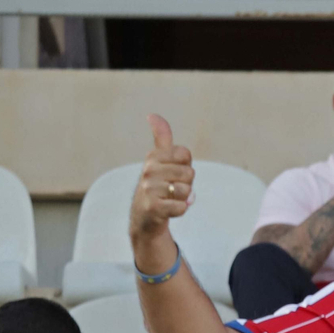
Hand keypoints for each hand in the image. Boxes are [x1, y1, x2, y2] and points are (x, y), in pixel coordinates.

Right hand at [129, 114, 194, 240]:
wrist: (144, 217)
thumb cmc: (158, 186)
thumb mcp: (159, 160)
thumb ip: (161, 138)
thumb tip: (153, 115)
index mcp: (153, 157)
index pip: (185, 154)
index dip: (185, 165)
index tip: (173, 172)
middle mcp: (149, 170)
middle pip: (189, 173)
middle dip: (186, 184)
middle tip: (172, 189)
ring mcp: (149, 189)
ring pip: (187, 190)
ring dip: (183, 198)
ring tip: (170, 199)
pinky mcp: (153, 207)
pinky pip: (182, 206)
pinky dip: (181, 209)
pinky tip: (170, 209)